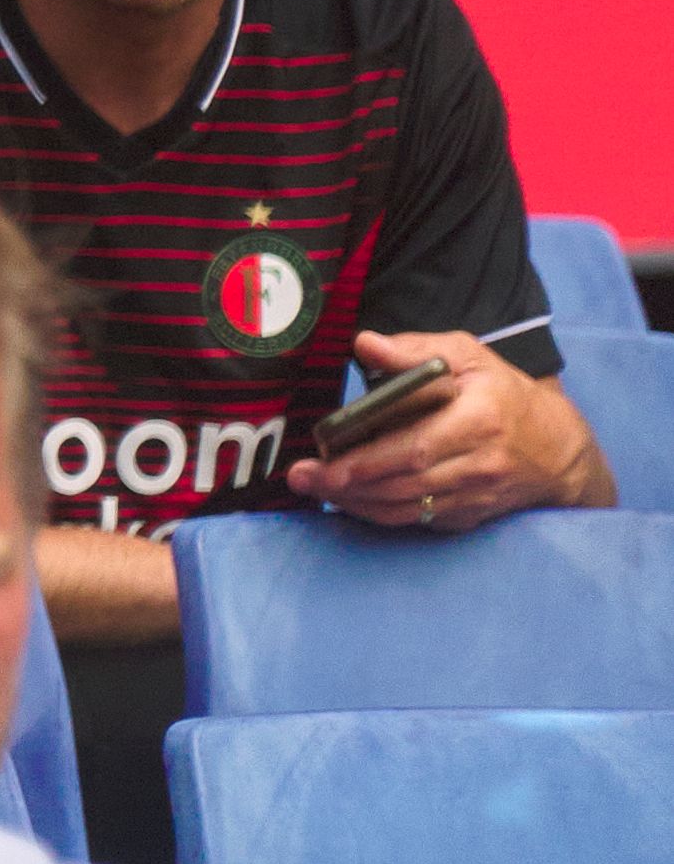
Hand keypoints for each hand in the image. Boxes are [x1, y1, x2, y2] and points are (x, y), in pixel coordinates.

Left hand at [292, 330, 546, 527]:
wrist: (561, 449)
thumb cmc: (504, 393)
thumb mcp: (468, 356)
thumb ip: (417, 349)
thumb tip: (365, 343)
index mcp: (479, 420)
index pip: (417, 447)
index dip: (369, 459)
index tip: (325, 460)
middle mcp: (481, 464)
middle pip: (407, 482)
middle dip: (350, 484)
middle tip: (302, 478)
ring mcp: (478, 496)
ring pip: (410, 508)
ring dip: (359, 504)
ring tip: (315, 490)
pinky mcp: (473, 515)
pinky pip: (422, 520)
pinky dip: (383, 514)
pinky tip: (350, 502)